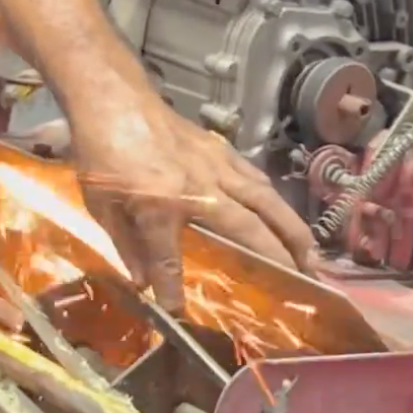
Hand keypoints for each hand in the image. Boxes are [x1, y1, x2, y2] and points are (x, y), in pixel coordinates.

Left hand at [69, 97, 317, 311]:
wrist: (115, 99)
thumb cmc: (102, 152)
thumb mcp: (102, 204)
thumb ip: (126, 245)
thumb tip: (144, 284)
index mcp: (160, 206)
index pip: (170, 260)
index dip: (175, 288)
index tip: (180, 313)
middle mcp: (199, 189)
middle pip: (248, 229)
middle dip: (278, 259)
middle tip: (303, 284)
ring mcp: (216, 167)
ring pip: (265, 202)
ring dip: (292, 230)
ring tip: (311, 256)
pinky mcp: (221, 151)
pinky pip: (256, 179)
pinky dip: (275, 201)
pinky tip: (284, 216)